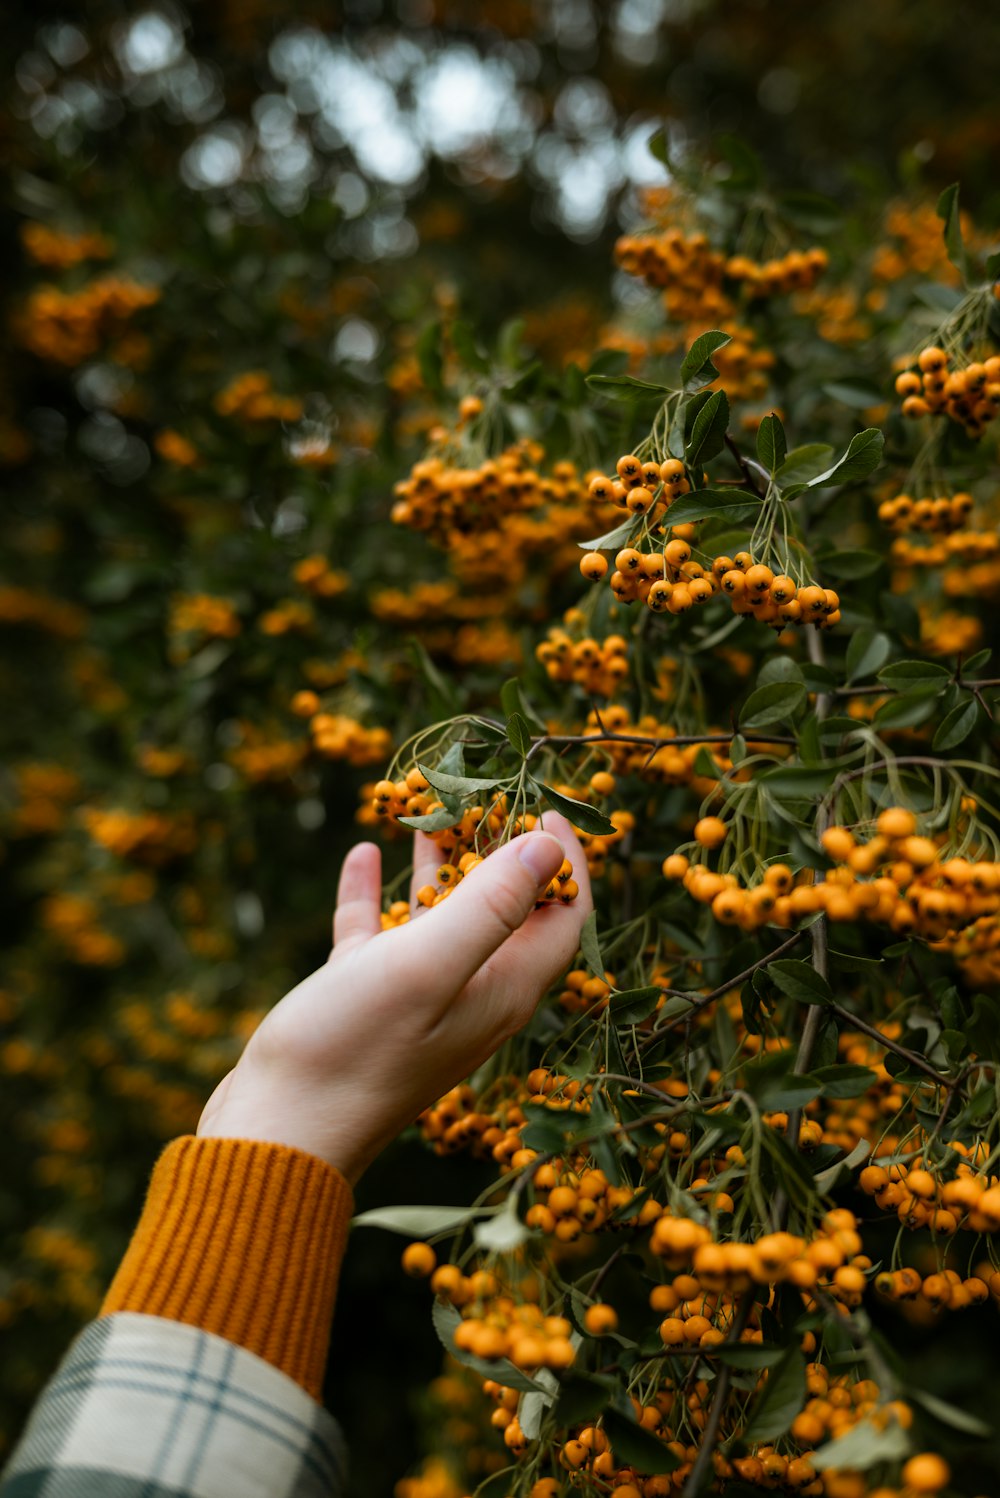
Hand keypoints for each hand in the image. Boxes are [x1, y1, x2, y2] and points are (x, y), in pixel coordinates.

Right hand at [196, 814, 591, 1183]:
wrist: (277, 1132)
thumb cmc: (357, 1049)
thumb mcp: (430, 964)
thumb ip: (492, 905)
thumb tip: (547, 845)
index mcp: (502, 989)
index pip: (562, 917)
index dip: (565, 862)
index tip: (546, 807)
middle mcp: (468, 992)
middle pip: (503, 908)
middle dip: (498, 847)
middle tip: (482, 791)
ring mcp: (412, 996)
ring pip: (438, 914)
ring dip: (436, 860)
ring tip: (429, 803)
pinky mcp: (361, 999)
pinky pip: (377, 933)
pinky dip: (374, 893)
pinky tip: (364, 851)